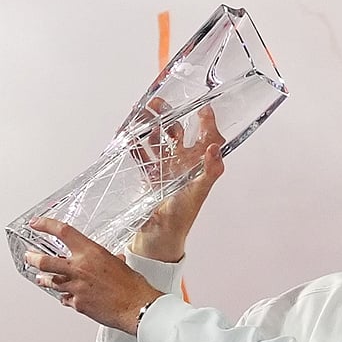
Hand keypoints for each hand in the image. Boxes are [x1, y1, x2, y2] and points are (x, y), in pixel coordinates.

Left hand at [26, 218, 164, 334]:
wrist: (136, 306)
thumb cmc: (132, 286)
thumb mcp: (118, 263)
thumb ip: (107, 260)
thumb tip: (110, 260)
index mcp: (90, 252)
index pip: (63, 232)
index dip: (46, 225)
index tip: (37, 223)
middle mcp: (80, 268)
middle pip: (46, 261)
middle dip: (33, 258)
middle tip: (29, 256)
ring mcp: (76, 287)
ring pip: (52, 282)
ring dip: (45, 280)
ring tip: (40, 278)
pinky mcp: (78, 303)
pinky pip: (65, 299)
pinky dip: (65, 297)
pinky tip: (65, 297)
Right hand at [129, 100, 225, 261]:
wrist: (160, 238)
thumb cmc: (183, 217)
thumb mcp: (199, 192)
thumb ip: (210, 171)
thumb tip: (214, 148)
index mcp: (197, 166)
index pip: (206, 138)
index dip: (205, 122)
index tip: (201, 107)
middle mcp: (182, 165)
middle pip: (177, 133)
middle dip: (168, 116)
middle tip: (156, 103)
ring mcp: (165, 169)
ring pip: (157, 140)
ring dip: (149, 126)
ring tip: (141, 113)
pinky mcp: (149, 176)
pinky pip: (141, 155)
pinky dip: (134, 144)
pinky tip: (127, 135)